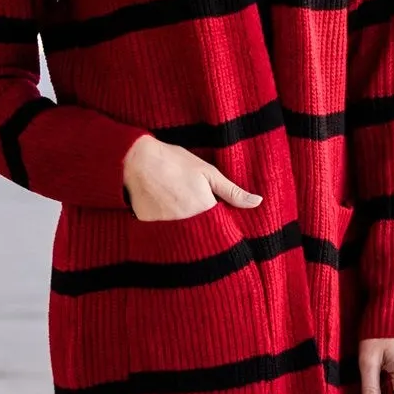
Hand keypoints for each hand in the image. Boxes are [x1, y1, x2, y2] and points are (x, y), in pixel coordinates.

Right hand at [122, 134, 262, 222]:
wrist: (136, 161)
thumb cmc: (174, 162)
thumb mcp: (207, 172)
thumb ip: (233, 191)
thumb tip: (258, 202)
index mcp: (206, 209)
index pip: (222, 225)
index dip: (221, 218)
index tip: (216, 209)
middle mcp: (188, 223)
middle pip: (203, 231)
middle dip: (202, 223)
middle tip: (191, 203)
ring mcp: (168, 227)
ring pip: (184, 233)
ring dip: (184, 224)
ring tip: (175, 203)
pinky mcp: (151, 228)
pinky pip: (164, 232)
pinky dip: (165, 223)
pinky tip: (161, 206)